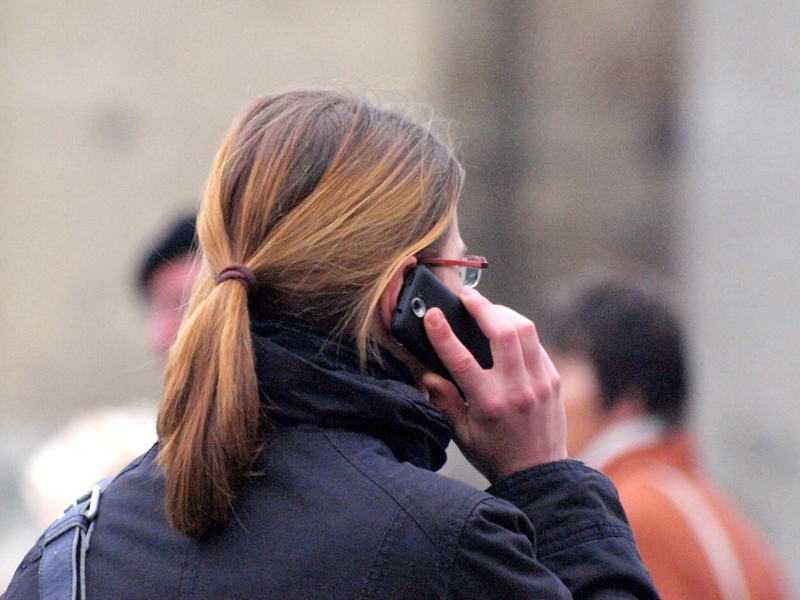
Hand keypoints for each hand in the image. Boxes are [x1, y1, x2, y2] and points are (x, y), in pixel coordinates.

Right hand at [422, 287, 566, 481]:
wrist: (539, 474)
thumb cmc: (495, 454)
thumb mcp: (461, 434)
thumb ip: (444, 401)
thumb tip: (429, 374)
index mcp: (489, 404)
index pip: (462, 359)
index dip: (443, 333)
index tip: (431, 315)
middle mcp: (517, 389)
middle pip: (503, 332)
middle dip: (482, 307)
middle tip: (467, 297)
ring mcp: (539, 382)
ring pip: (525, 330)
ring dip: (503, 312)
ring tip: (487, 308)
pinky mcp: (553, 379)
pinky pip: (536, 344)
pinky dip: (519, 331)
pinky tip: (506, 330)